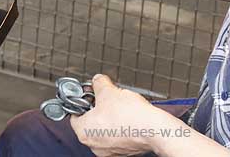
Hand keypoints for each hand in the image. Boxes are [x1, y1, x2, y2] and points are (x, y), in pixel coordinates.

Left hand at [69, 75, 186, 155]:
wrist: (155, 129)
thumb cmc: (130, 115)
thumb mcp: (108, 90)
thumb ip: (98, 83)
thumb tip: (97, 80)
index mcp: (84, 132)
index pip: (74, 114)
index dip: (82, 100)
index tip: (89, 94)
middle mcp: (94, 145)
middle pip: (89, 121)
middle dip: (98, 107)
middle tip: (106, 97)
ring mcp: (109, 150)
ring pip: (104, 128)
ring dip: (109, 116)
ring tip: (119, 106)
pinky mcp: (124, 151)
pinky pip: (117, 135)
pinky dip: (120, 125)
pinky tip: (127, 116)